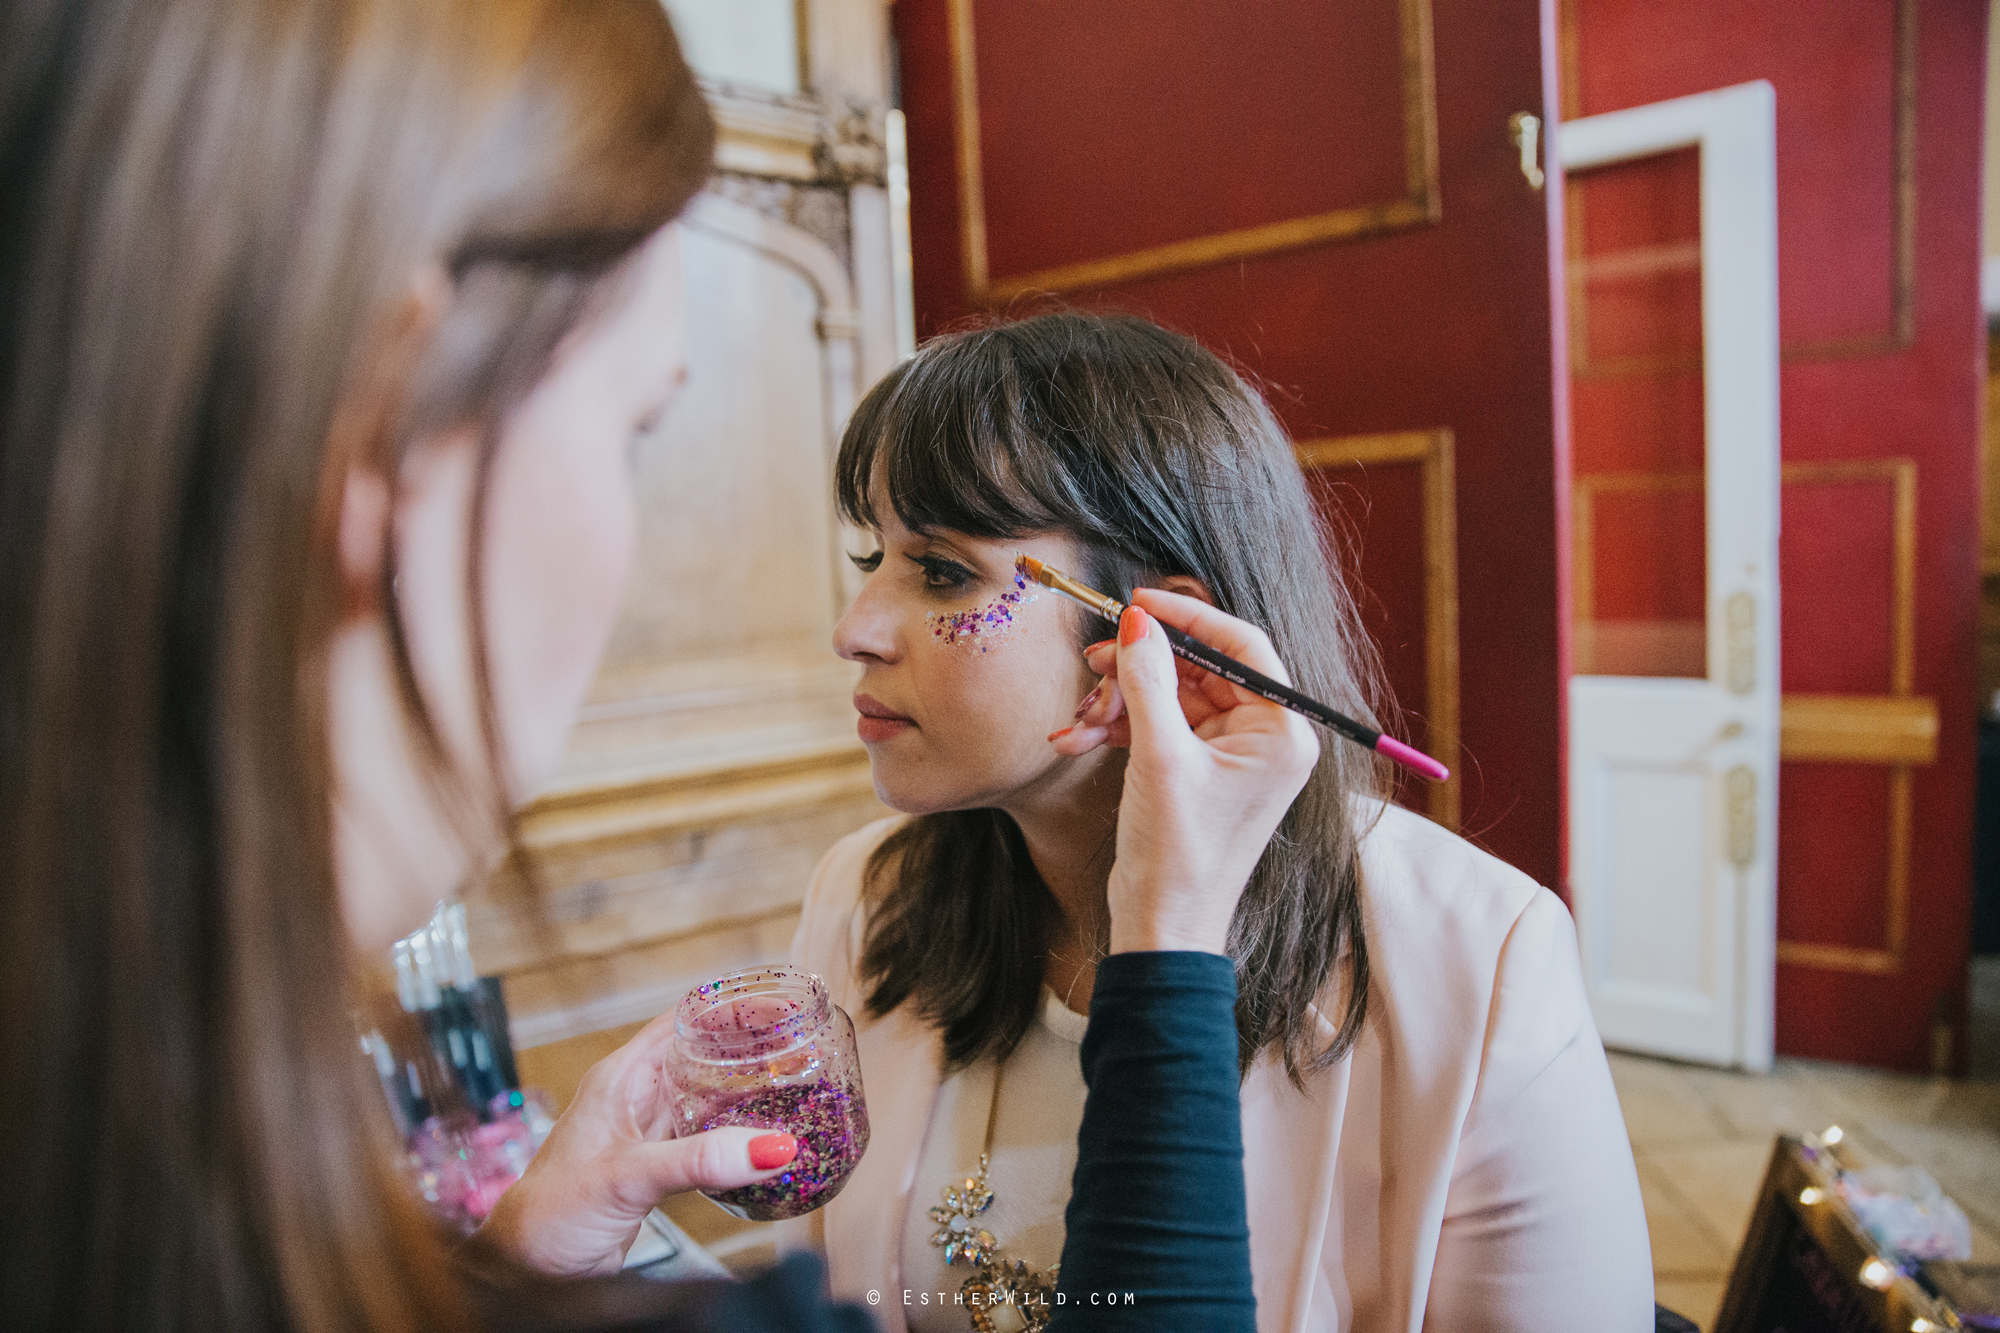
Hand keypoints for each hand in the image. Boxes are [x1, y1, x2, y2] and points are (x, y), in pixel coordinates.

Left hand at [477, 1011, 797, 1275]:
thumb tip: (770, 1146)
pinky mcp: (662, 1167)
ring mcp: (651, 1131)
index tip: (778, 1003)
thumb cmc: (549, 1213)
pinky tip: (769, 1137)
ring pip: (710, 1095)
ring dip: (749, 1089)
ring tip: (798, 1082)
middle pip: (705, 1052)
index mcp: (623, 1076)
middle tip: (803, 1044)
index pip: (685, 1018)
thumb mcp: (628, 1176)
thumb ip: (698, 1160)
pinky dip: (740, 1133)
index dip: (730, 1004)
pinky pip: (710, 1137)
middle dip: (751, 1045)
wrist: (528, 1269)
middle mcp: (639, 1096)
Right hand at [1072, 589, 1319, 955]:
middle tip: (1093, 662)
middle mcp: (1265, 739)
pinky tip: (1075, 740)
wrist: (1161, 930)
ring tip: (1080, 721)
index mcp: (1281, 731)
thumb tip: (1138, 621)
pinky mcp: (1198, 772)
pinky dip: (1119, 729)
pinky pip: (1159, 728)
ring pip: (1170, 697)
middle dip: (1139, 669)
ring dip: (1119, 702)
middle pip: (1200, 670)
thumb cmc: (1177, 854)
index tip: (1137, 603)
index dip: (1188, 619)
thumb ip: (1148, 679)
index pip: (1241, 646)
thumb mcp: (1158, 756)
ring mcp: (1231, 756)